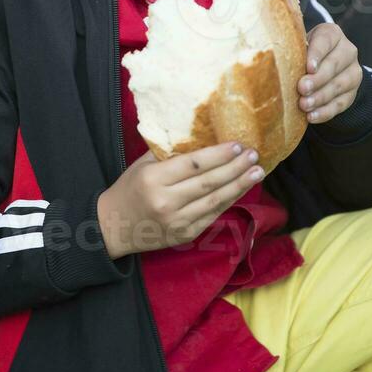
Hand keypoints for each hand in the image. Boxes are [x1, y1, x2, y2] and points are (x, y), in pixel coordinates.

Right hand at [97, 142, 263, 258]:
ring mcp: (177, 221)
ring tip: (257, 172)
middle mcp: (166, 202)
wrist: (113, 227)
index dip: (218, 155)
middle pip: (208, 182)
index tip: (237, 144)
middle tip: (254, 155)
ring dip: (239, 185)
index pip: (192, 164)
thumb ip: (169, 153)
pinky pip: (212, 215)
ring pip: (215, 201)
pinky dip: (229, 201)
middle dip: (235, 168)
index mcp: (153, 179)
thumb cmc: (129, 189)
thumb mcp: (142, 165)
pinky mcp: (185, 234)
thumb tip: (201, 137)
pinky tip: (241, 189)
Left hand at [297, 23, 362, 123]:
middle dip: (317, 79)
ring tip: (304, 105)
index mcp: (332, 34)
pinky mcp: (352, 92)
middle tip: (302, 88)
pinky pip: (341, 104)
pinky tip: (312, 116)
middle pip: (334, 64)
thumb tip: (272, 61)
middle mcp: (347, 51)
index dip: (317, 54)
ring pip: (339, 85)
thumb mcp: (298, 46)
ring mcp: (352, 72)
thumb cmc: (302, 53)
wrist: (320, 67)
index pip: (326, 40)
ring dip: (320, 97)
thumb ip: (292, 50)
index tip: (308, 67)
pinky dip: (325, 111)